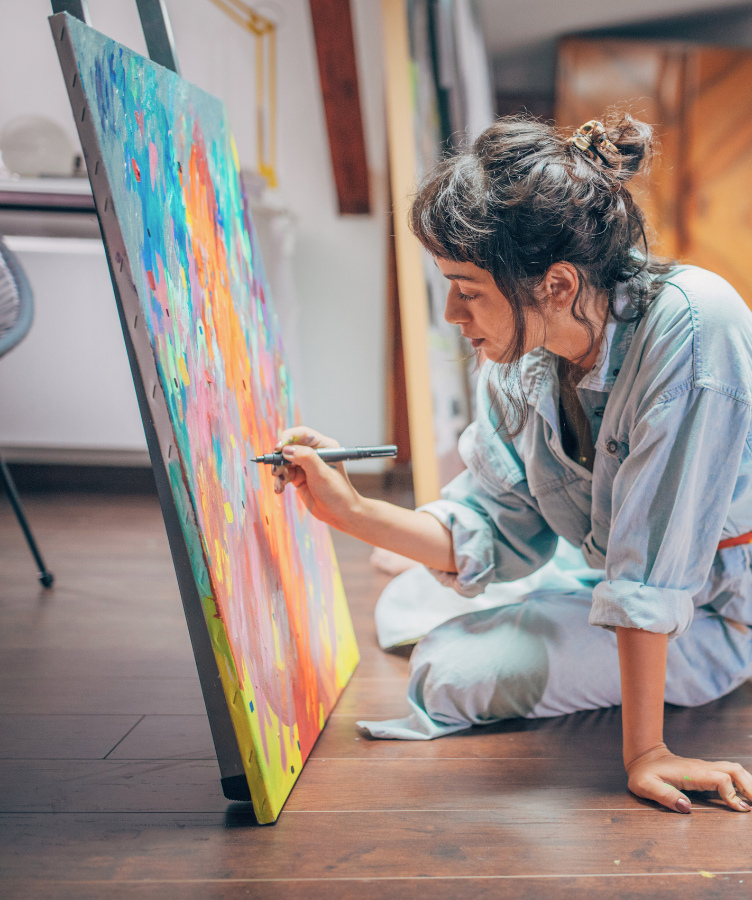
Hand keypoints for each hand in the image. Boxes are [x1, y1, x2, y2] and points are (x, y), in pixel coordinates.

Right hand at [272, 426, 361, 528]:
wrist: (339, 514)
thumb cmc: (337, 492)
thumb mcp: (321, 474)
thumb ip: (305, 458)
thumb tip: (286, 449)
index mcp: (324, 446)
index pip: (302, 434)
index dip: (287, 438)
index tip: (278, 448)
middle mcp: (314, 454)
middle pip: (289, 447)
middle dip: (280, 458)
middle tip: (276, 470)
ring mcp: (306, 466)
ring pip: (284, 462)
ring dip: (279, 471)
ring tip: (280, 482)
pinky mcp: (299, 477)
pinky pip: (284, 474)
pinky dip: (280, 481)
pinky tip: (280, 489)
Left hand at [626, 743, 751, 813]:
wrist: (643, 757)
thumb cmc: (644, 773)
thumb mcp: (645, 785)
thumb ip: (664, 796)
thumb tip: (687, 807)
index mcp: (691, 773)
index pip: (721, 778)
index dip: (732, 794)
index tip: (739, 809)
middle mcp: (702, 768)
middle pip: (734, 770)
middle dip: (749, 786)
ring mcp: (704, 768)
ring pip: (734, 770)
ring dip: (747, 783)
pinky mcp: (704, 772)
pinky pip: (728, 774)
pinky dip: (740, 783)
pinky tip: (743, 797)